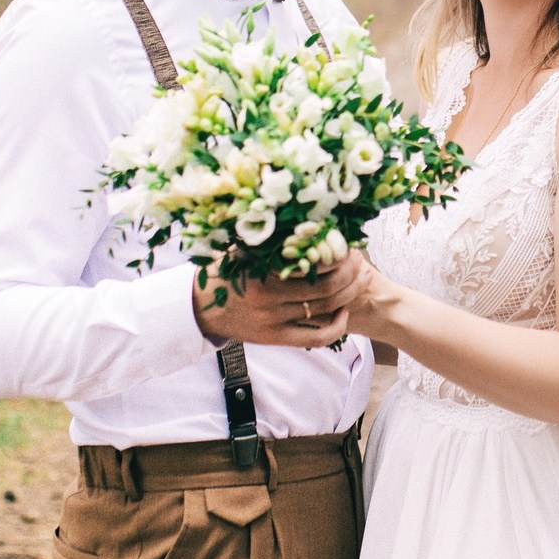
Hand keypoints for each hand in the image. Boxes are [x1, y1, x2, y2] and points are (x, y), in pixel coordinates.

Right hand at [193, 251, 368, 348]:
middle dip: (350, 273)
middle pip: (327, 287)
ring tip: (358, 281)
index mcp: (264, 271)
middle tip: (359, 261)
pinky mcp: (276, 338)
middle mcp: (270, 298)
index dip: (339, 254)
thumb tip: (311, 220)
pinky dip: (337, 326)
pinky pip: (316, 337)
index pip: (315, 262)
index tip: (348, 244)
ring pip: (326, 309)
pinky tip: (344, 312)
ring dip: (349, 294)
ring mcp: (274, 321)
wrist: (199, 308)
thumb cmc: (225, 272)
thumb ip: (272, 239)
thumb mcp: (244, 249)